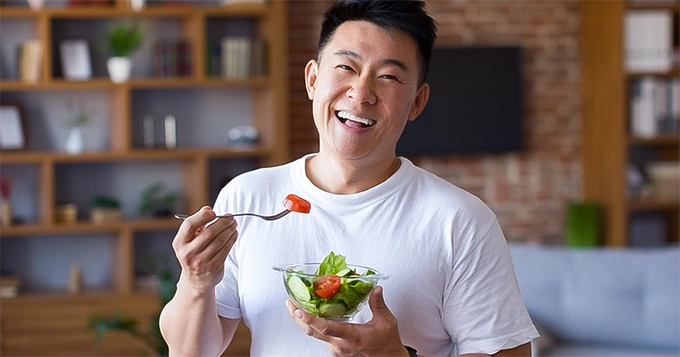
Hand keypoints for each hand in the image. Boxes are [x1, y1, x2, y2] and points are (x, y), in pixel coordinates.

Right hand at [172, 206, 238, 292]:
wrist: (196, 280)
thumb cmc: (193, 253)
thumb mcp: (189, 240)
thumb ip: (197, 224)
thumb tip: (207, 208)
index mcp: (179, 243)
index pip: (190, 225)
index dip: (203, 216)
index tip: (213, 212)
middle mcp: (188, 253)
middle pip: (209, 232)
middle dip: (223, 222)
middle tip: (230, 217)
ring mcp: (200, 262)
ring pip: (220, 241)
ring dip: (229, 230)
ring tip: (234, 224)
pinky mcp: (213, 267)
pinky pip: (226, 250)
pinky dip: (232, 239)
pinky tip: (234, 234)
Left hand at [286, 286, 408, 356]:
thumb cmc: (387, 343)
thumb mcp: (386, 322)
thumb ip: (378, 304)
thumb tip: (376, 289)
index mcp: (352, 337)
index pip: (326, 328)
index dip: (310, 319)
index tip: (299, 311)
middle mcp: (340, 345)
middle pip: (312, 332)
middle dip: (297, 317)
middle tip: (289, 303)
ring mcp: (336, 349)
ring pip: (314, 335)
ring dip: (304, 321)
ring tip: (296, 306)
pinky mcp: (336, 350)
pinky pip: (321, 337)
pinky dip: (313, 326)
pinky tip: (311, 315)